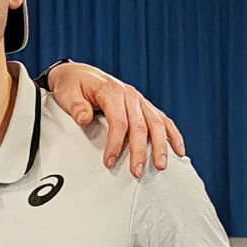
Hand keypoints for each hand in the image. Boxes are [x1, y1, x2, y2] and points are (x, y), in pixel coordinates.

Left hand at [44, 63, 184, 177]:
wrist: (80, 74)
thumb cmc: (74, 85)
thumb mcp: (67, 93)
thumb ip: (76, 106)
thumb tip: (84, 119)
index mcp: (112, 91)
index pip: (119, 121)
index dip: (115, 143)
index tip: (109, 161)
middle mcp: (130, 95)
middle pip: (140, 126)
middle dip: (140, 151)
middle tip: (137, 171)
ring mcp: (140, 100)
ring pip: (156, 124)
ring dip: (160, 146)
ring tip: (161, 166)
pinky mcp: (144, 106)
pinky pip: (163, 120)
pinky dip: (173, 135)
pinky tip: (178, 151)